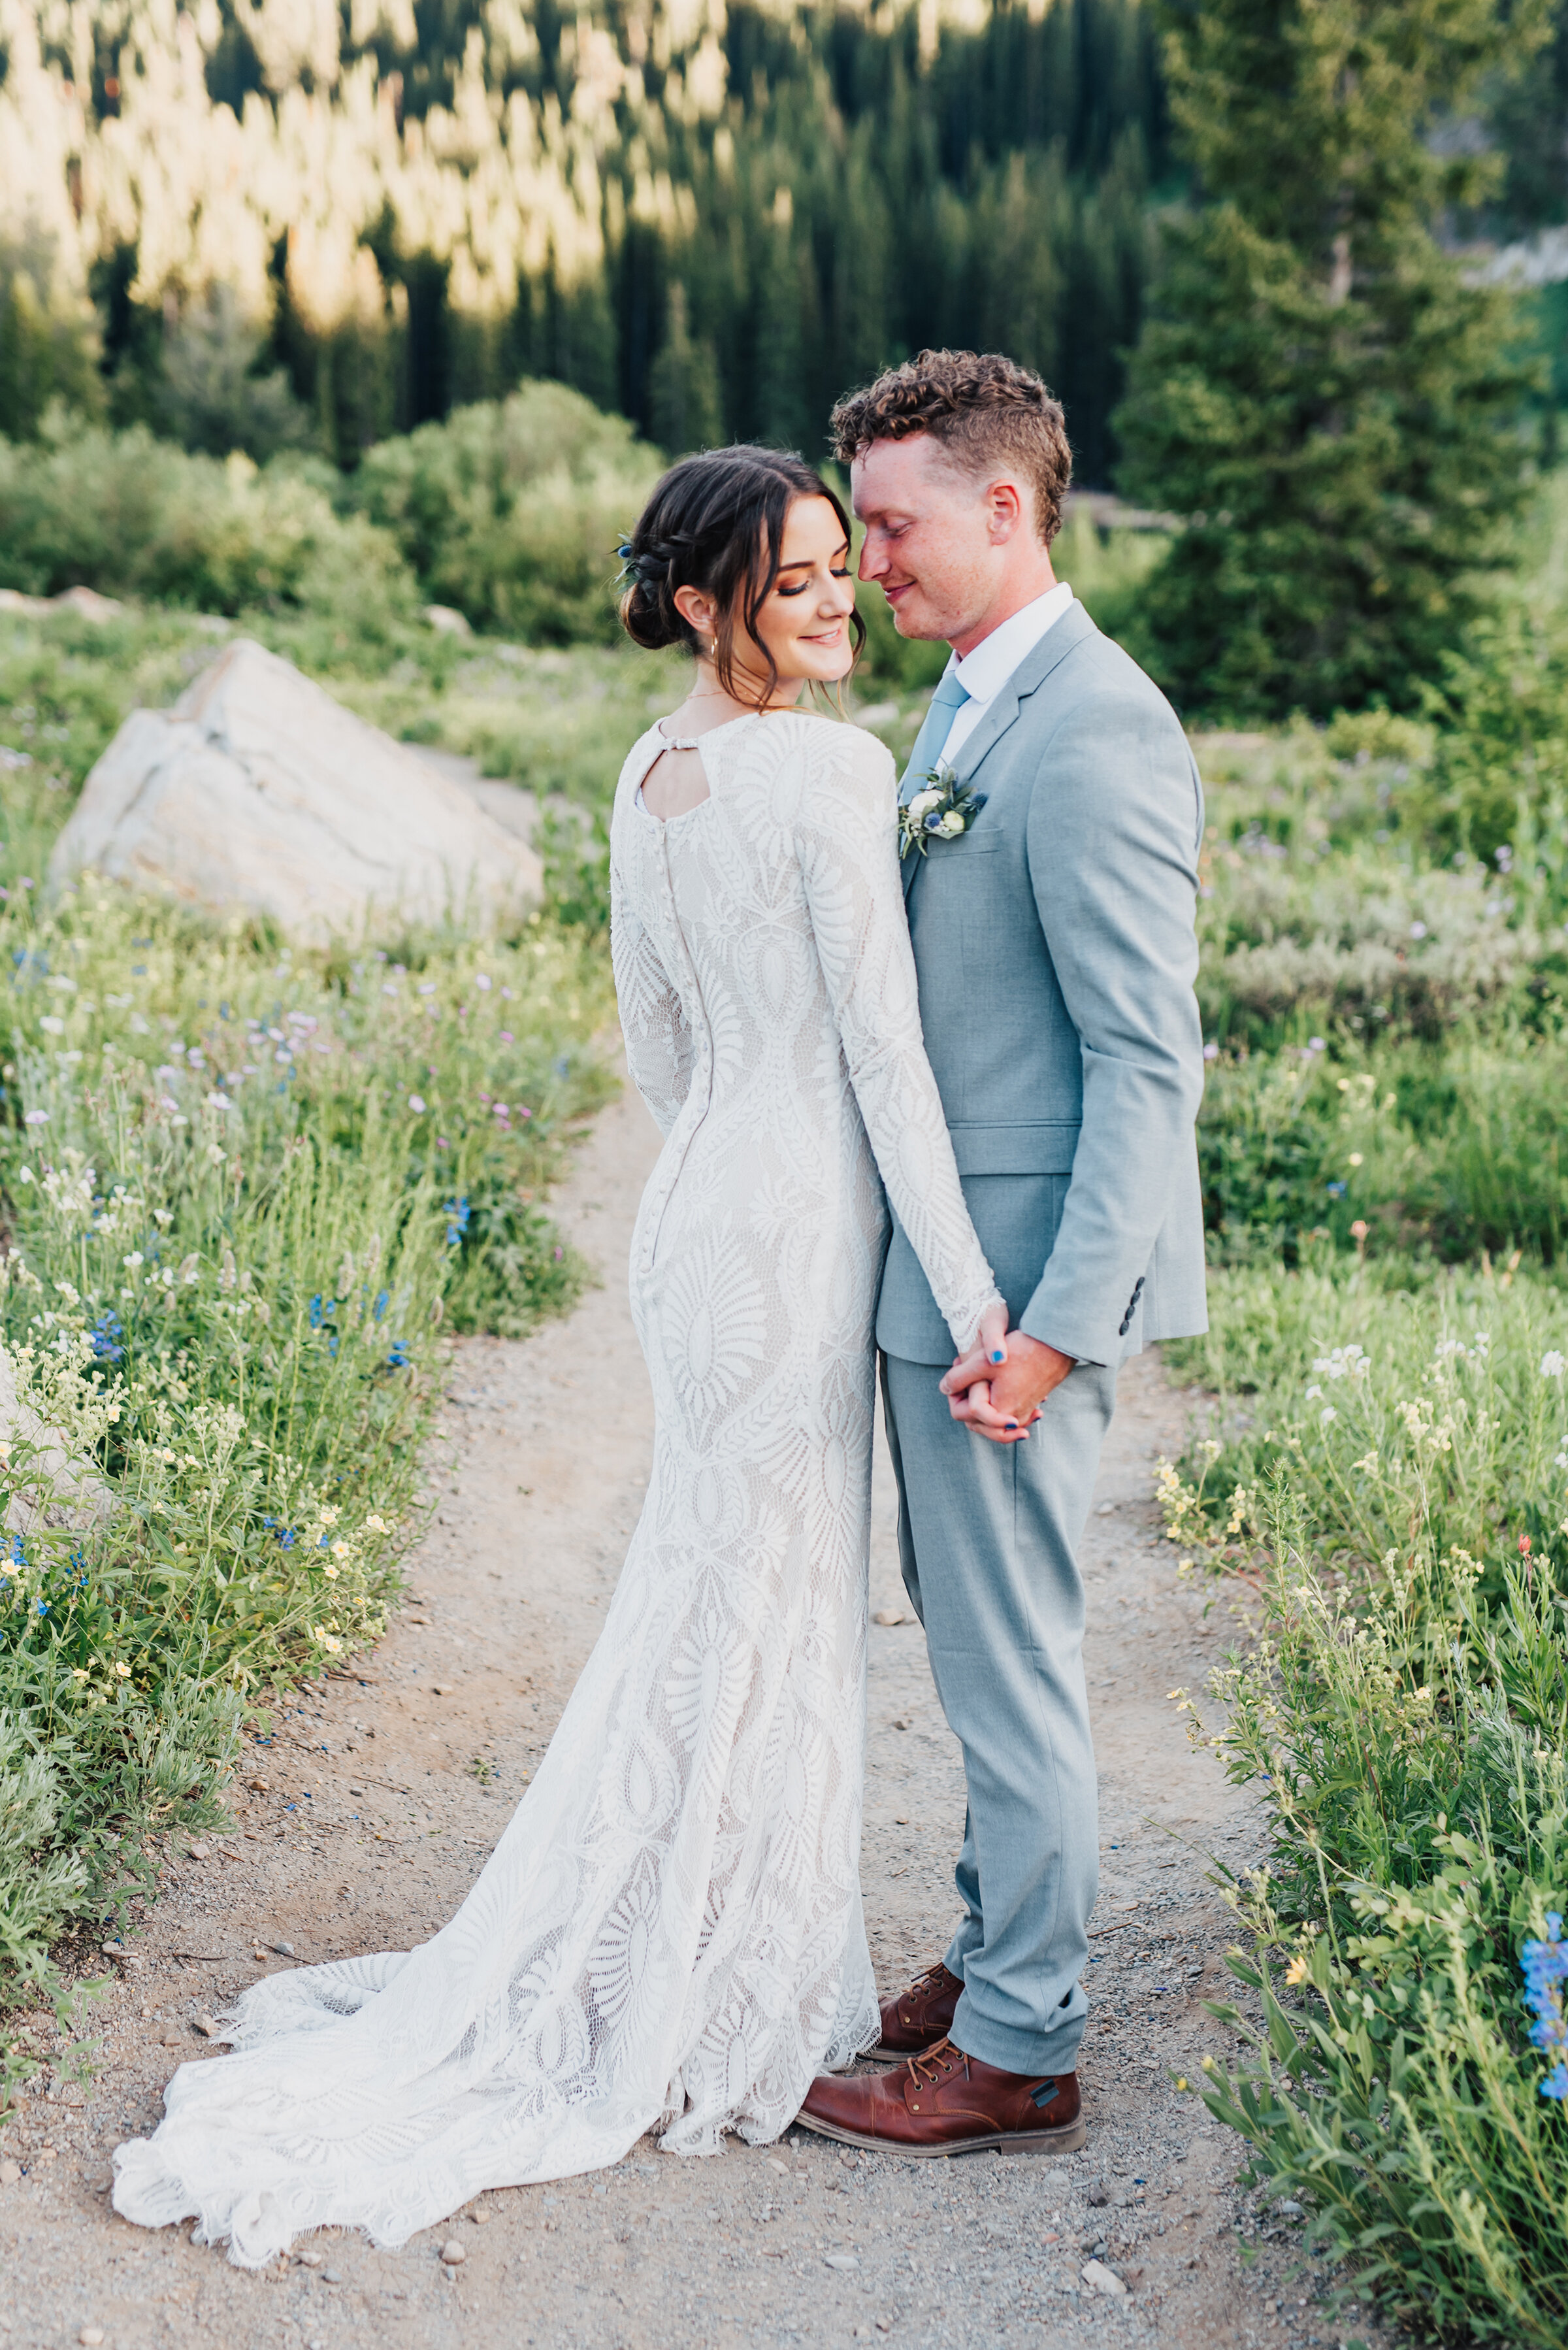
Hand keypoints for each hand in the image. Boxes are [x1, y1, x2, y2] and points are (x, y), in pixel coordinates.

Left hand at [941, 1328, 1074, 1444]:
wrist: (1056, 1346)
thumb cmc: (1021, 1352)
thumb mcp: (982, 1363)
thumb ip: (959, 1378)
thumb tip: (943, 1388)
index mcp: (997, 1413)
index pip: (961, 1414)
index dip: (953, 1392)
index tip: (958, 1368)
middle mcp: (1011, 1419)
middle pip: (976, 1420)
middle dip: (966, 1399)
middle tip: (965, 1372)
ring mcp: (1023, 1414)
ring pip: (991, 1418)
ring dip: (981, 1401)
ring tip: (979, 1376)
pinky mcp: (1031, 1405)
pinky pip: (1007, 1413)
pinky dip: (997, 1402)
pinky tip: (994, 1384)